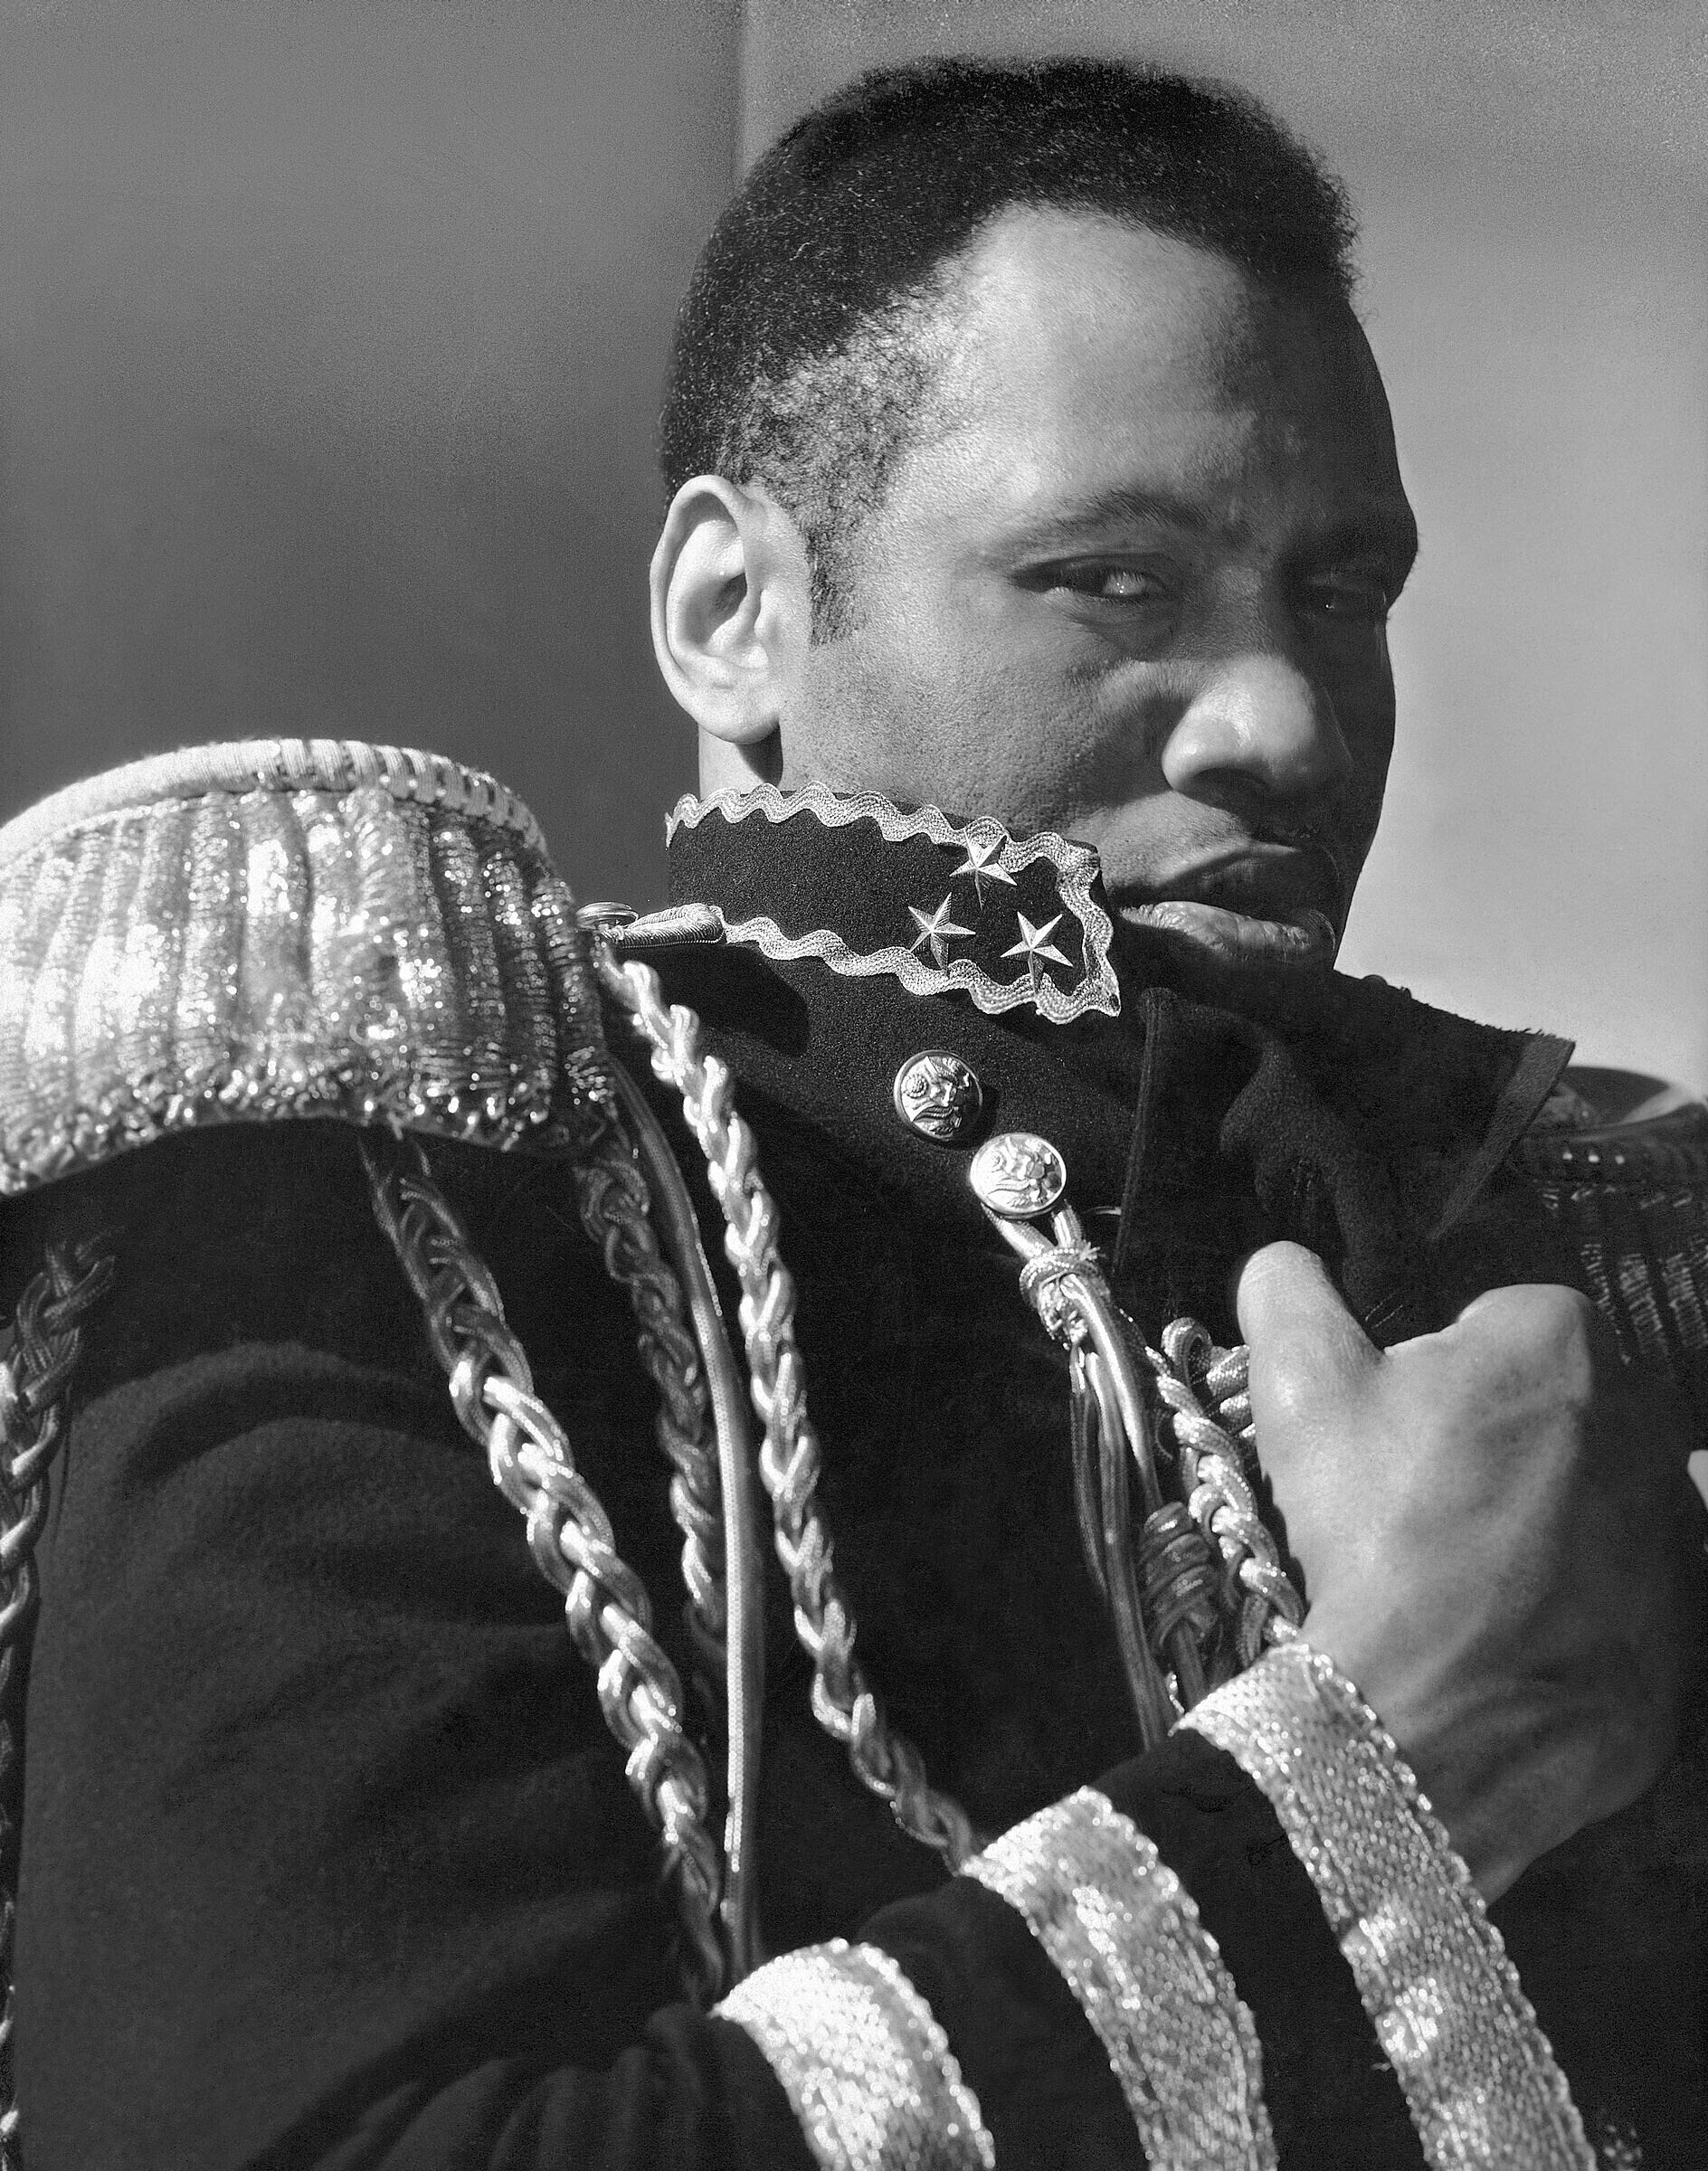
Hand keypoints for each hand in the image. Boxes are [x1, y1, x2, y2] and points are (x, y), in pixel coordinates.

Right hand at [1236, 1242, 1703, 1900]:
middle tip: (1421, 1506)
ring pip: (1598, 1491)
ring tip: (1467, 1577)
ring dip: (1546, 1515)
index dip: (1434, 1375)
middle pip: (1553, 1405)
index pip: (1495, 1326)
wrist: (1438, 1721)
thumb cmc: (1373, 1532)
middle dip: (1498, 1439)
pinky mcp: (1690, 1615)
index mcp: (1559, 1337)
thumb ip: (1290, 1296)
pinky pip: (1640, 1583)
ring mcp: (1678, 1521)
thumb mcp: (1300, 1390)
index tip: (1395, 1433)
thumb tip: (1282, 1263)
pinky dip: (1597, 1593)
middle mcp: (1646, 1413)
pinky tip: (1536, 1618)